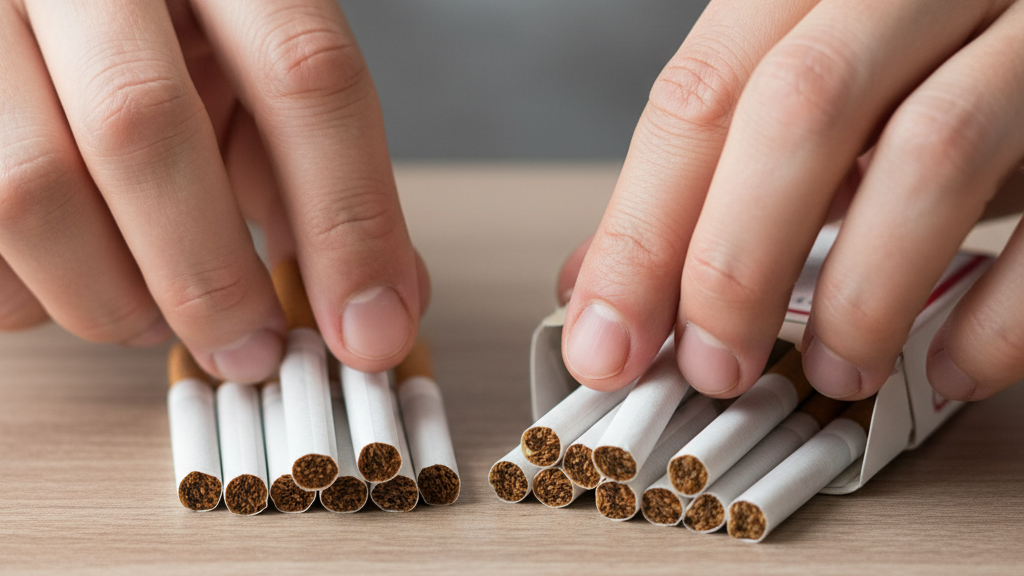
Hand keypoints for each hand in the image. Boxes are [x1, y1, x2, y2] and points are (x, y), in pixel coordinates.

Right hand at [0, 0, 427, 382]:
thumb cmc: (171, 28)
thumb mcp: (252, 65)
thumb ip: (314, 165)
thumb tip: (382, 304)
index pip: (303, 71)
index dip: (347, 218)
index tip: (370, 329)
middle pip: (142, 129)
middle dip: (210, 278)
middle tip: (253, 351)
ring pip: (28, 189)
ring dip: (112, 297)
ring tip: (157, 317)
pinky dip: (31, 295)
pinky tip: (76, 280)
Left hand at [558, 0, 1023, 401]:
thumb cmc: (924, 59)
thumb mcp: (813, 93)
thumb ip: (712, 172)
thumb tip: (600, 282)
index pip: (699, 94)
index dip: (642, 231)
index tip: (608, 340)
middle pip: (799, 108)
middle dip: (736, 262)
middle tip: (715, 367)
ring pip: (931, 151)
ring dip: (862, 293)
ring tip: (835, 373)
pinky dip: (997, 313)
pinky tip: (946, 367)